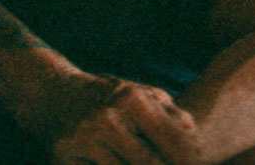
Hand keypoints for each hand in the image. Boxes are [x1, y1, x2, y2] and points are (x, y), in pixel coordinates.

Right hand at [48, 77, 200, 164]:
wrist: (57, 97)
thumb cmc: (112, 100)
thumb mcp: (144, 97)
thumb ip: (174, 117)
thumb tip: (197, 143)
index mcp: (134, 101)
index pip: (174, 141)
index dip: (190, 161)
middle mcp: (110, 120)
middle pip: (152, 164)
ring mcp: (87, 142)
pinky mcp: (67, 159)